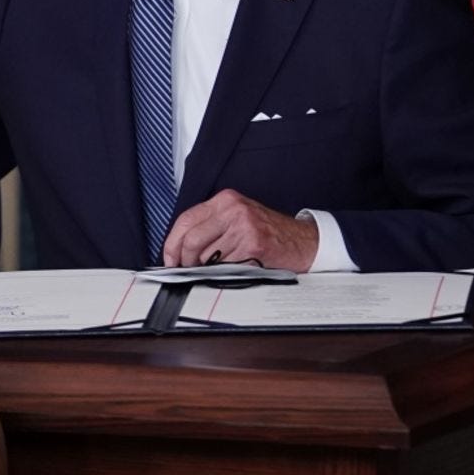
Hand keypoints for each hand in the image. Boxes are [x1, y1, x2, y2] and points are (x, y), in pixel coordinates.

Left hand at [161, 189, 319, 271]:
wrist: (304, 241)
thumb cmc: (270, 232)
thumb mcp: (238, 218)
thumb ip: (211, 226)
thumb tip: (180, 248)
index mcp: (226, 200)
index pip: (186, 219)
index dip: (172, 243)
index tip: (170, 258)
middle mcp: (233, 210)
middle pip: (191, 239)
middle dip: (185, 261)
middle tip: (188, 270)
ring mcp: (243, 227)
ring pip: (206, 256)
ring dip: (207, 269)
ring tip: (220, 268)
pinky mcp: (253, 245)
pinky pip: (225, 267)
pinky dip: (224, 274)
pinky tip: (236, 269)